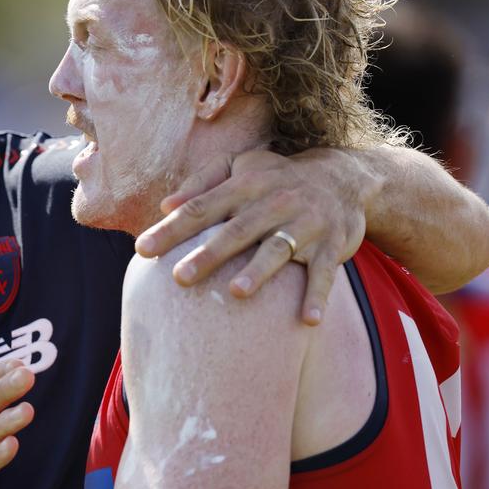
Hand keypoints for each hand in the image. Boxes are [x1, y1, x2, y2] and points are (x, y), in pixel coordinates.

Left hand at [135, 148, 368, 324]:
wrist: (346, 178)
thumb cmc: (277, 178)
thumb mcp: (241, 167)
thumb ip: (201, 183)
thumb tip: (164, 206)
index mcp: (246, 185)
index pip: (202, 207)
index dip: (172, 228)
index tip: (142, 250)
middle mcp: (274, 202)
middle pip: (237, 230)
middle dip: (209, 254)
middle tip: (179, 277)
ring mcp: (305, 224)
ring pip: (279, 249)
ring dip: (259, 271)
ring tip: (236, 293)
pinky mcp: (331, 245)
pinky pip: (325, 273)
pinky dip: (318, 295)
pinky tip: (308, 321)